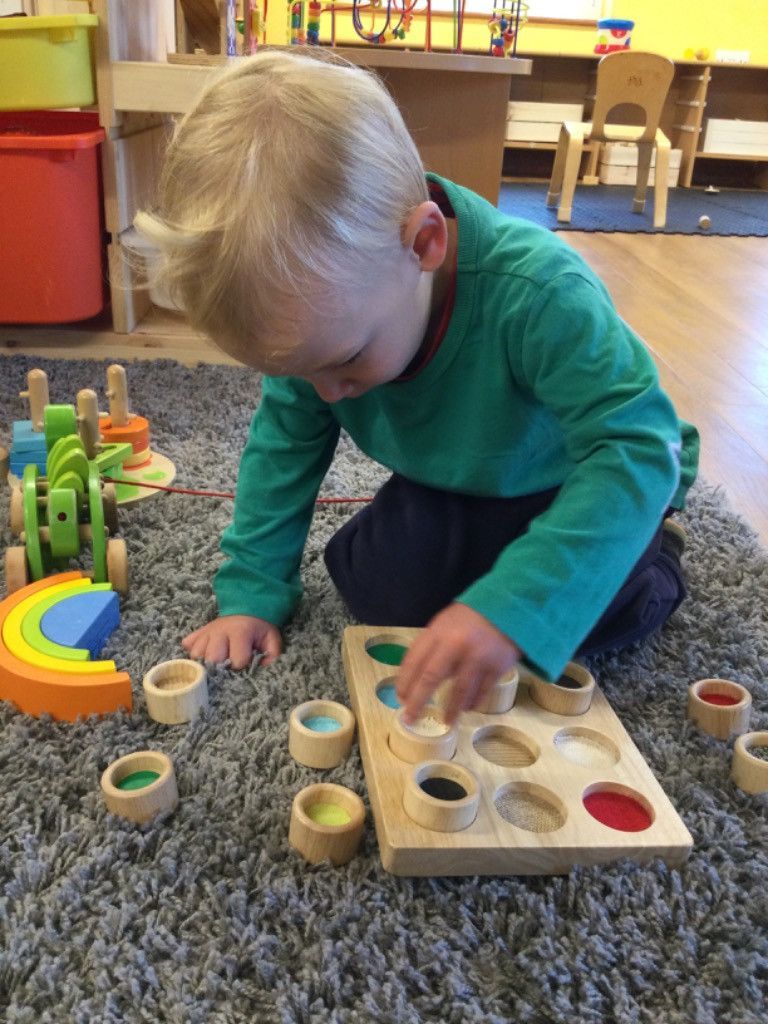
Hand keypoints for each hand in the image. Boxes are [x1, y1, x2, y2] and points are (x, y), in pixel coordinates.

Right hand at [181, 615, 281, 669]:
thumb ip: (271, 655)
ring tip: (216, 662)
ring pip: (196, 654)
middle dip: (221, 667)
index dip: (242, 664)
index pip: (237, 660)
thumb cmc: (259, 628)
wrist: (247, 608)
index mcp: (240, 632)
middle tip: (228, 665)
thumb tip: (261, 669)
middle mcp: (219, 631)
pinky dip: (193, 652)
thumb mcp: (271, 639)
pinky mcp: (197, 632)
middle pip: (212, 659)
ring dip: (205, 662)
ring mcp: (206, 632)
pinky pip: (187, 645)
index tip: (246, 662)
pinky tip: (205, 654)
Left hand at [396, 604, 519, 724]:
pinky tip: (468, 708)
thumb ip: (431, 647)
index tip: (400, 698)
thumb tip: (416, 680)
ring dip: (451, 709)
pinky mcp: (498, 666)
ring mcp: (478, 656)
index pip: (414, 660)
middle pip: (431, 677)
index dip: (405, 682)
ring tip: (446, 720)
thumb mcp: (444, 624)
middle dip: (418, 701)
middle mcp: (455, 643)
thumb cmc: (470, 619)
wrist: (509, 608)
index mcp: (438, 631)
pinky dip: (473, 702)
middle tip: (411, 718)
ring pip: (459, 690)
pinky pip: (482, 691)